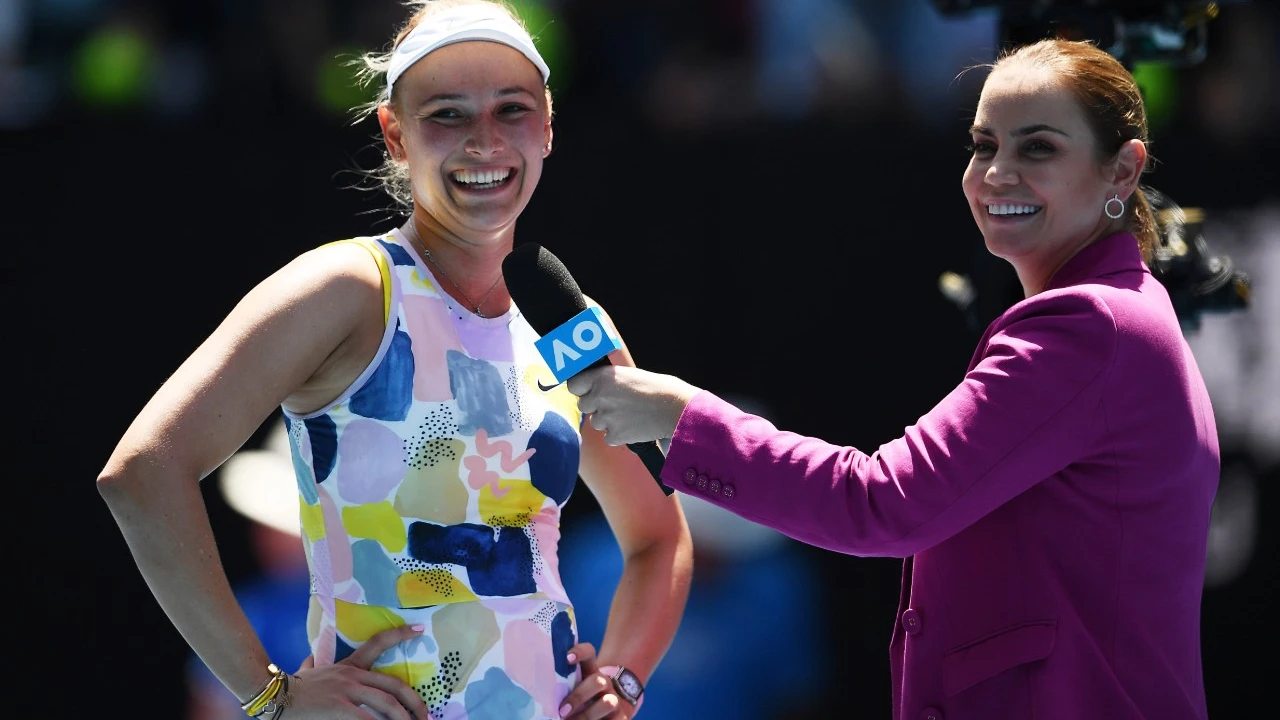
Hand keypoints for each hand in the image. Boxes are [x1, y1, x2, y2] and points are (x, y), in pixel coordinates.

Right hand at [287, 624, 430, 718]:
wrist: (273, 696)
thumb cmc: (291, 687)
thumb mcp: (307, 672)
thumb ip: (312, 665)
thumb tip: (309, 660)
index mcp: (348, 666)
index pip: (377, 643)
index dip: (399, 635)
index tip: (419, 629)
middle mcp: (352, 675)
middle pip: (393, 686)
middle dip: (414, 702)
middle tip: (425, 715)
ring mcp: (347, 691)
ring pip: (387, 705)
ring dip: (403, 718)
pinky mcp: (340, 708)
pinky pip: (368, 719)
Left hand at [558, 643, 637, 719]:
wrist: (609, 710)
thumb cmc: (580, 700)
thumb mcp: (571, 689)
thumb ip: (560, 685)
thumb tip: (534, 689)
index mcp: (589, 671)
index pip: (589, 653)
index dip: (580, 652)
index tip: (567, 658)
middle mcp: (604, 683)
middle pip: (597, 681)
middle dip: (579, 697)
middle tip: (562, 710)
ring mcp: (614, 699)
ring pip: (608, 702)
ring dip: (588, 715)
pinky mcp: (622, 716)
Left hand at [566, 366, 699, 445]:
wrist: (677, 410)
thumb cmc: (660, 389)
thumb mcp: (631, 375)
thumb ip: (610, 381)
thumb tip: (598, 386)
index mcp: (603, 377)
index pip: (574, 385)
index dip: (581, 389)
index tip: (587, 391)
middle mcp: (600, 396)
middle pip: (584, 406)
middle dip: (596, 407)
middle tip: (616, 405)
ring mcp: (606, 417)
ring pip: (596, 423)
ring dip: (609, 421)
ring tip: (630, 415)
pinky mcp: (615, 435)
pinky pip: (609, 437)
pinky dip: (619, 435)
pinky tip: (635, 426)